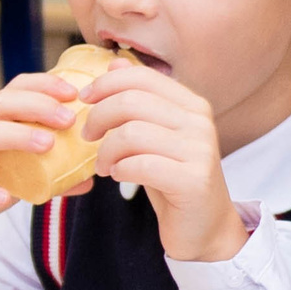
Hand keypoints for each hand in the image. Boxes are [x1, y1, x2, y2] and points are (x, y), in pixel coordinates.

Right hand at [0, 70, 90, 256]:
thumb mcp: (13, 176)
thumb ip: (48, 174)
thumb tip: (88, 177)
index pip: (13, 90)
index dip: (43, 85)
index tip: (74, 92)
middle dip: (36, 105)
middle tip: (69, 118)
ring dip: (15, 135)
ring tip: (46, 144)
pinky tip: (5, 198)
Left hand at [79, 60, 246, 262]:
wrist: (205, 227)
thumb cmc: (174, 179)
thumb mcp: (156, 135)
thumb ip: (140, 101)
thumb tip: (115, 63)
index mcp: (192, 104)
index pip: (141, 77)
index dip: (106, 84)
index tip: (84, 100)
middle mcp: (200, 122)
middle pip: (132, 102)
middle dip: (98, 117)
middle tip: (87, 137)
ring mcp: (200, 151)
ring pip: (132, 133)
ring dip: (106, 150)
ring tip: (103, 165)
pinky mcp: (193, 181)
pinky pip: (141, 165)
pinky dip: (120, 169)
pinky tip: (117, 176)